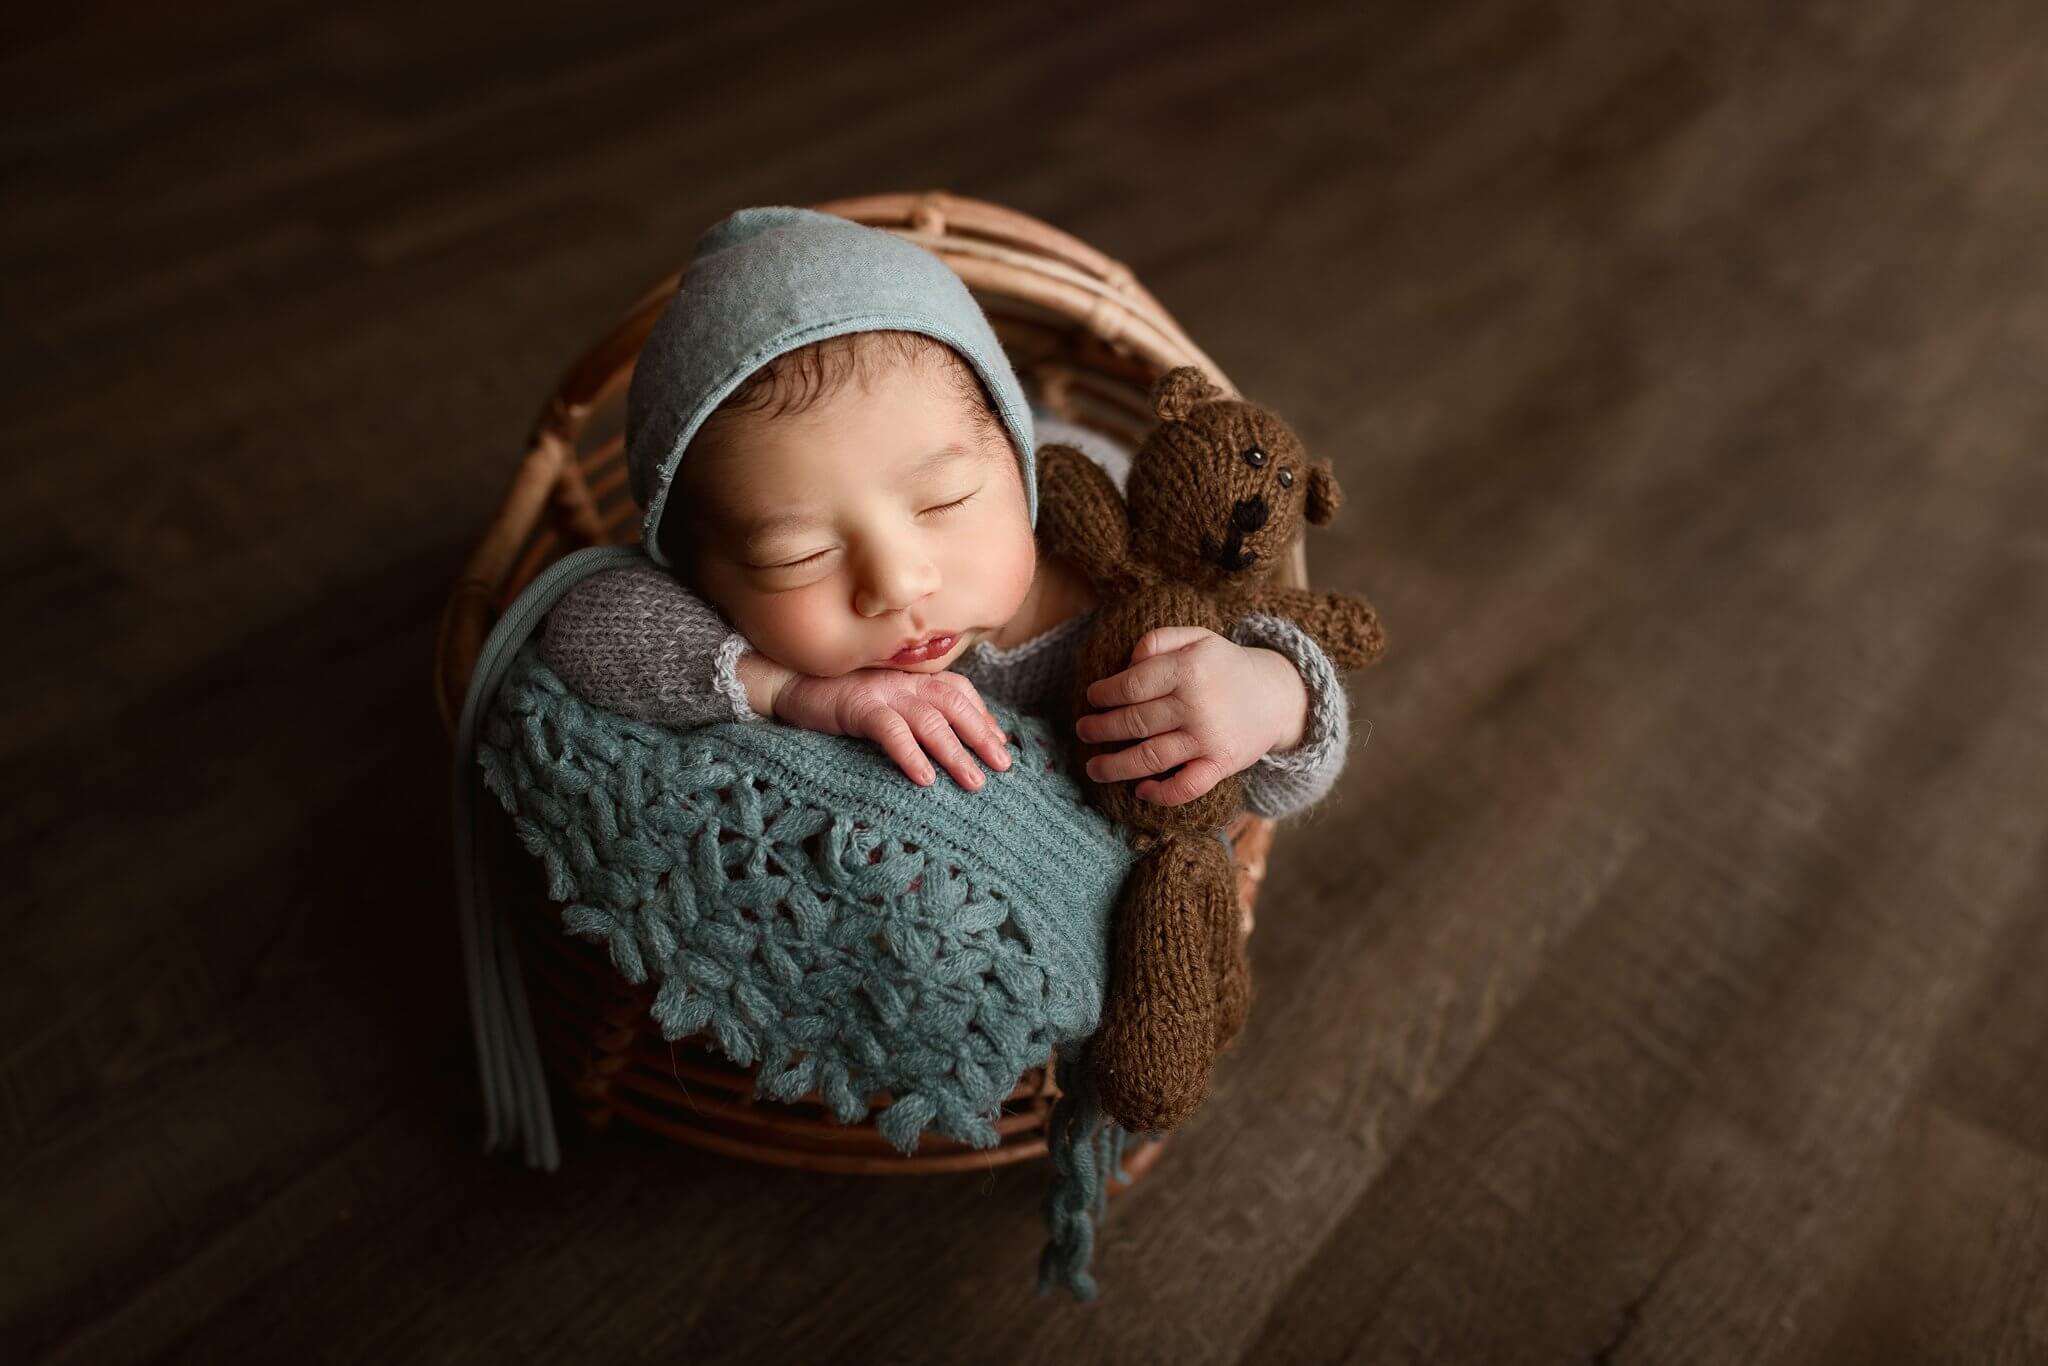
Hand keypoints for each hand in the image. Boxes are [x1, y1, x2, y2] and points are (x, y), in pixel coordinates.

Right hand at [773, 668, 1013, 790]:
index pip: (959, 690)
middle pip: (954, 703)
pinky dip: (910, 754)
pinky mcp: (857, 707)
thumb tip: (949, 742)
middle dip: (982, 735)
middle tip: (1004, 766)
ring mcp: (881, 692)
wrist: (788, 683)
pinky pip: (890, 731)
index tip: (1002, 743)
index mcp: (911, 677)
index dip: (984, 716)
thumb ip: (912, 712)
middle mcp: (903, 680)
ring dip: (955, 752)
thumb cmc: (838, 697)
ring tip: (974, 781)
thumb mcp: (883, 701)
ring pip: (929, 719)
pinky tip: (925, 779)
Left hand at [1074, 626, 1306, 805]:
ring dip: (1114, 766)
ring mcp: (1208, 738)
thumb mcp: (1196, 637)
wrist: (1277, 695)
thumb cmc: (1225, 666)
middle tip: (1084, 731)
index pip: (1130, 686)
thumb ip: (1157, 642)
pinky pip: (1185, 787)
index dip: (1103, 694)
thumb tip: (1125, 667)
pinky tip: (1140, 790)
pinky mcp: (1221, 765)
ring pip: (1149, 758)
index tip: (1092, 699)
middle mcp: (1196, 704)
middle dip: (1100, 729)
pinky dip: (1160, 794)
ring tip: (1093, 767)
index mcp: (1187, 668)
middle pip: (1132, 722)